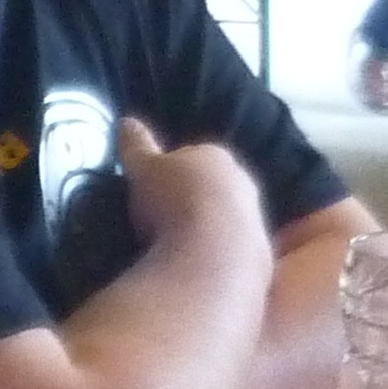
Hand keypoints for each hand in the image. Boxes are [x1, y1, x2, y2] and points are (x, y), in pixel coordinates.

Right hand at [118, 118, 264, 272]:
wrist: (214, 257)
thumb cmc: (174, 202)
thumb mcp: (143, 168)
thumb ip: (136, 145)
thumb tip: (127, 121)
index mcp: (215, 156)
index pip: (195, 156)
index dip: (175, 170)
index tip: (157, 187)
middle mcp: (242, 181)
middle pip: (216, 185)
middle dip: (197, 197)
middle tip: (167, 216)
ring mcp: (256, 218)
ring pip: (230, 217)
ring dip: (211, 227)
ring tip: (182, 246)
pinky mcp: (260, 253)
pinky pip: (236, 249)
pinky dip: (220, 254)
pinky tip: (200, 266)